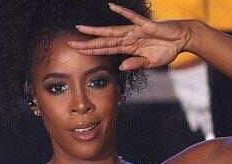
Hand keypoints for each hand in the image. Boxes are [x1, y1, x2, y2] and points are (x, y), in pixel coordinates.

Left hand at [69, 3, 192, 69]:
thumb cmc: (167, 50)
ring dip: (96, 30)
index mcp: (128, 48)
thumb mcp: (150, 63)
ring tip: (80, 28)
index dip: (91, 51)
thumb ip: (136, 64)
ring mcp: (135, 31)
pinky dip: (122, 12)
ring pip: (111, 31)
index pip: (105, 50)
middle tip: (70, 43)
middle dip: (87, 43)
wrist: (183, 39)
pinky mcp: (145, 25)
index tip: (77, 52)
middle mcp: (128, 38)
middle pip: (103, 41)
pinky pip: (132, 17)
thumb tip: (121, 67)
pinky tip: (111, 6)